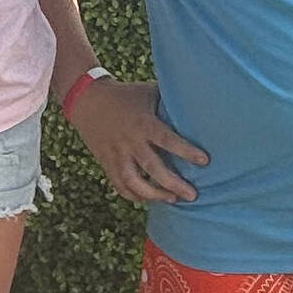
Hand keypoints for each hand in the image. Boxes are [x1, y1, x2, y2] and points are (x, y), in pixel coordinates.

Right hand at [70, 78, 207, 202]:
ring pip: (134, 182)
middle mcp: (130, 141)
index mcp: (143, 123)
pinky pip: (119, 185)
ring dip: (154, 195)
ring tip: (173, 200)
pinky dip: (134, 195)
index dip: (186, 151)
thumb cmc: (125, 95)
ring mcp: (117, 154)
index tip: (205, 161)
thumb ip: (169, 101)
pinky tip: (148, 200)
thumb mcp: (148, 92)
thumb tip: (198, 101)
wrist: (86, 100)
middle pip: (153, 168)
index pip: (167, 140)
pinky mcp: (106, 163)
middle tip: (193, 195)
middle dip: (174, 184)